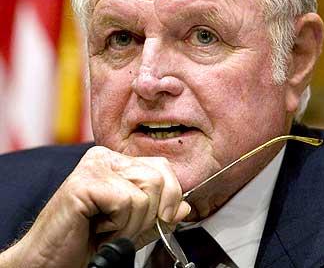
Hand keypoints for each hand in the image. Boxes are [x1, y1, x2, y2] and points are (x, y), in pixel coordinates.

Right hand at [1, 146, 190, 267]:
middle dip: (150, 215)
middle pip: (158, 178)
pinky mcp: (85, 182)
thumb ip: (157, 215)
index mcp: (117, 162)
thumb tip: (185, 206)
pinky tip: (99, 230)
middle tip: (125, 230)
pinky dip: (120, 226)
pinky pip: (127, 201)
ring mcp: (94, 166)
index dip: (171, 196)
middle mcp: (105, 157)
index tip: (163, 219)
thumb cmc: (86, 241)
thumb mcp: (132, 227)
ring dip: (133, 224)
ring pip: (146, 191)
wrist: (48, 261)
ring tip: (110, 231)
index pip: (162, 166)